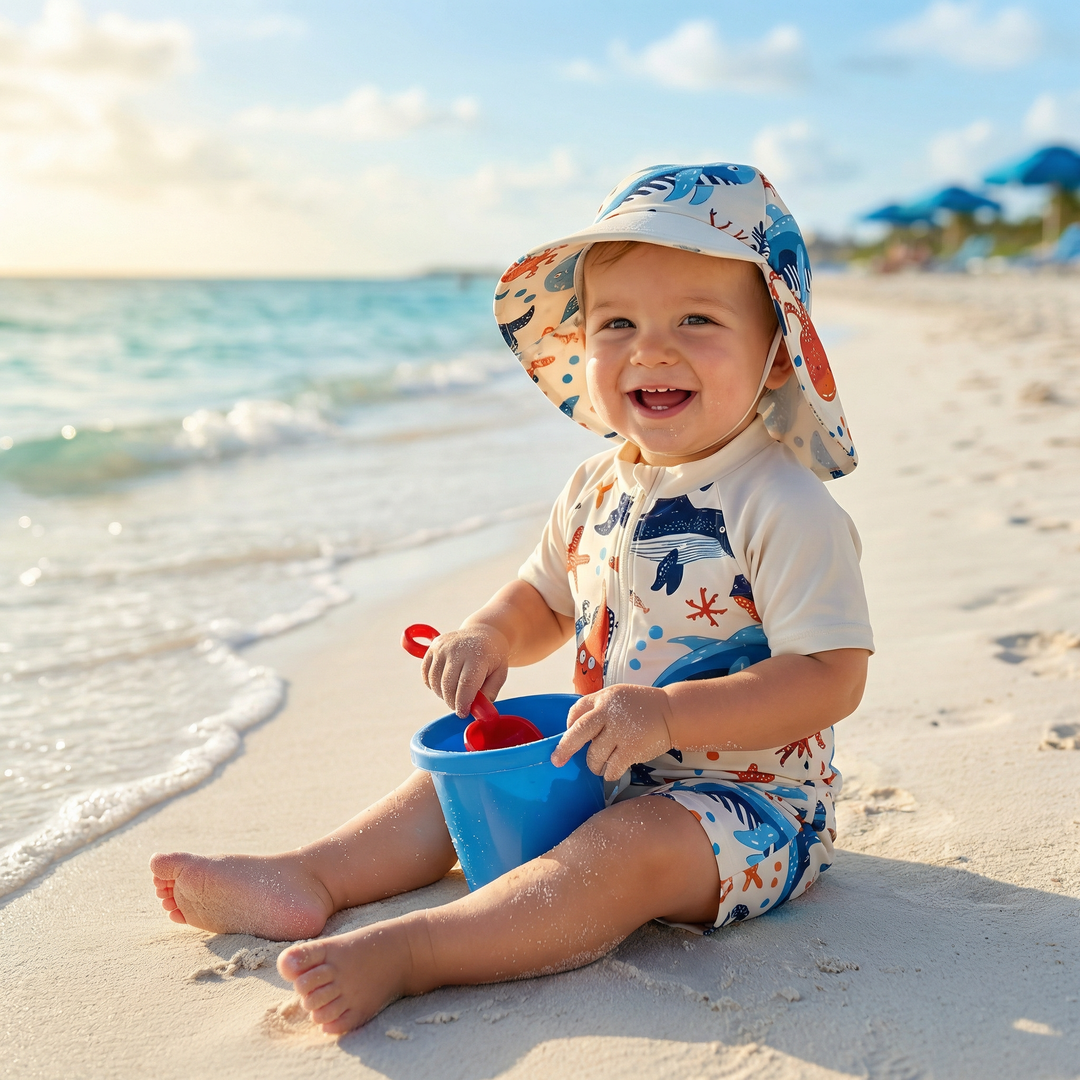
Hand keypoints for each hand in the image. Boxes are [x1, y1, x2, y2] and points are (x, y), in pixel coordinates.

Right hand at [420, 624, 509, 716]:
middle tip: (459, 707)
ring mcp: (442, 647)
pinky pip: (426, 674)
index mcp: (478, 655)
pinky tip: (444, 685)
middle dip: (452, 702)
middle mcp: (457, 648)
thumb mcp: (500, 674)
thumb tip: (477, 711)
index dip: (463, 702)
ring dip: (442, 695)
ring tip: (454, 695)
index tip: (463, 713)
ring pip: (435, 681)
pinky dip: (433, 685)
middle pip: (448, 684)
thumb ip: (489, 693)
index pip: (466, 684)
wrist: (483, 633)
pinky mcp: (432, 648)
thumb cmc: (492, 658)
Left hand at [551, 684, 674, 780]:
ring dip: (594, 765)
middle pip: (577, 733)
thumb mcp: (617, 695)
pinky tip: (612, 771)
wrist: (671, 713)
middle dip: (564, 749)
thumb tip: (574, 729)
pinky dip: (609, 773)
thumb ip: (598, 708)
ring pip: (594, 756)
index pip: (576, 711)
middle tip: (557, 760)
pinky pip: (611, 768)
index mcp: (603, 698)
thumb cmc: (642, 706)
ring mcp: (620, 732)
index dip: (570, 725)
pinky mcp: (631, 749)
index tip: (571, 734)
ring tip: (599, 765)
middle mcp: (608, 713)